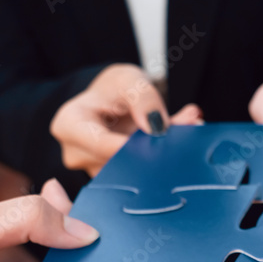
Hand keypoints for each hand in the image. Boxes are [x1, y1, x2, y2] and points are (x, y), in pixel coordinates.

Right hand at [50, 64, 201, 175]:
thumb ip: (143, 99)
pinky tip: (183, 140)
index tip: (164, 138)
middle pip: (121, 160)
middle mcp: (77, 154)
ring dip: (167, 151)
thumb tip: (158, 129)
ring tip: (192, 125)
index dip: (134, 147)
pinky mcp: (115, 181)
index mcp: (69, 126)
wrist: (110, 102)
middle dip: (159, 146)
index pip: (102, 145)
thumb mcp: (128, 80)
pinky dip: (164, 157)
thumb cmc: (113, 89)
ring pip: (135, 170)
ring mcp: (95, 171)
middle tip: (194, 123)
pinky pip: (142, 173)